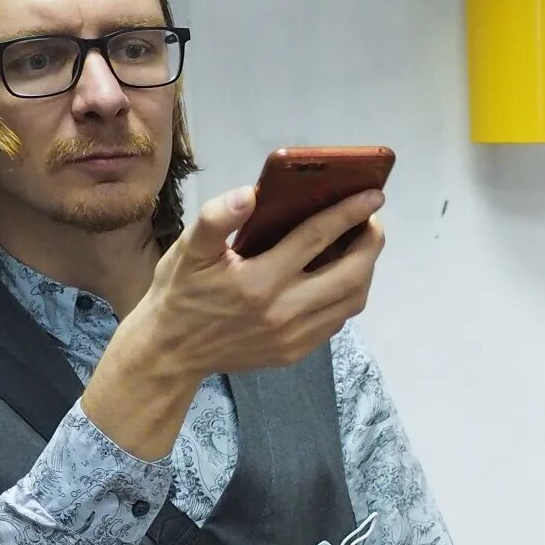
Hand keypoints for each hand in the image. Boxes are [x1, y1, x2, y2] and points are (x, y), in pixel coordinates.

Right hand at [135, 182, 386, 379]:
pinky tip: (342, 276)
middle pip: (350, 274)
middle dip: (371, 243)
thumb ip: (217, 218)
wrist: (171, 352)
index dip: (349, 213)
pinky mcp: (296, 352)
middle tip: (373, 220)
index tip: (373, 194)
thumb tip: (251, 192)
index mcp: (259, 280)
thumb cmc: (181, 292)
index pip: (316, 238)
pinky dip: (348, 295)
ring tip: (361, 246)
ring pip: (351, 301)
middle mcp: (284, 311)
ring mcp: (294, 336)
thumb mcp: (189, 249)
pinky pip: (337, 321)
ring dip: (365, 270)